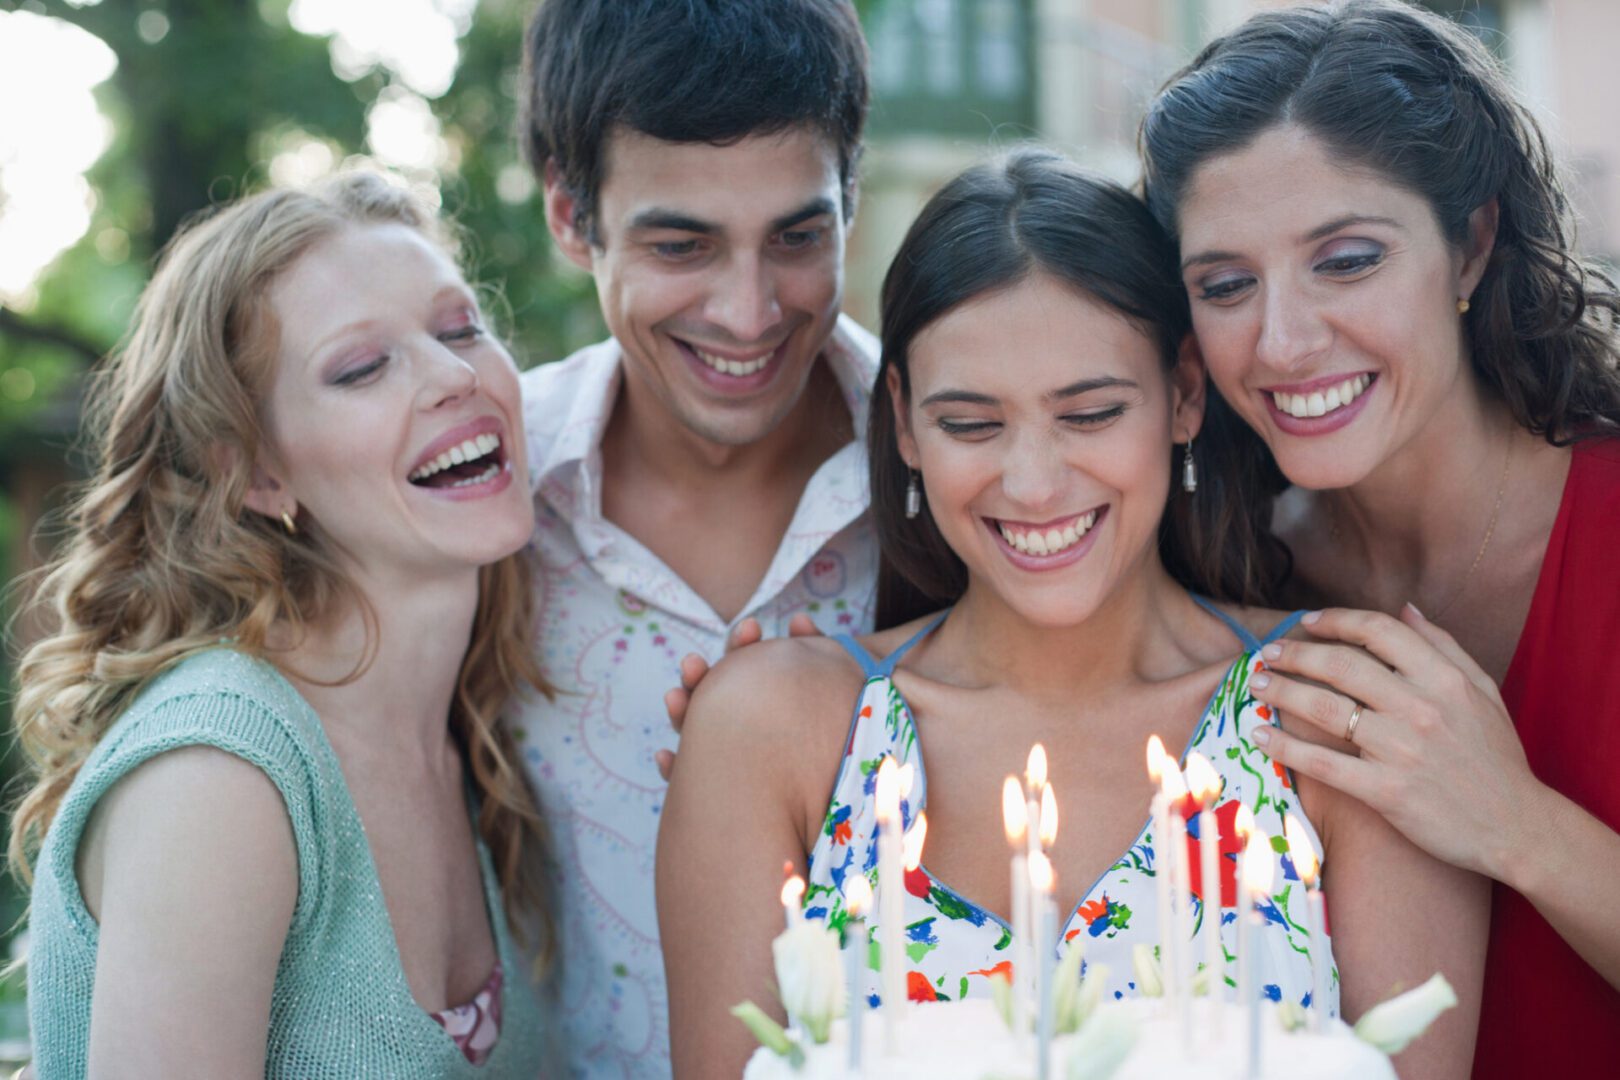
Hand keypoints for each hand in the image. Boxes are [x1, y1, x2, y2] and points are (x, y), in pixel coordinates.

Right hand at [656, 613, 820, 780]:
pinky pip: (691, 781)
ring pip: (695, 732)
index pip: (748, 664)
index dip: (743, 645)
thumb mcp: (831, 689)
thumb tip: (800, 621)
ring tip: (674, 698)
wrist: (836, 809)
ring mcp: (729, 755)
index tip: (750, 629)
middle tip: (693, 664)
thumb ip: (815, 652)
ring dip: (681, 712)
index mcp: (765, 693)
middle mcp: (744, 722)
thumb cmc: (833, 737)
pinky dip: (674, 768)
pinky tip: (666, 758)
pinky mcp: (722, 792)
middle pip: (714, 695)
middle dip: (699, 675)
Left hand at [1247, 604, 1539, 878]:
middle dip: (1295, 654)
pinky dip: (1286, 746)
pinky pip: (1323, 762)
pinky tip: (1259, 735)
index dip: (1336, 620)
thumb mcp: (1483, 691)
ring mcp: (1401, 750)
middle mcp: (1420, 708)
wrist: (1517, 827)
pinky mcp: (1386, 791)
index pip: (1378, 630)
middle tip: (1267, 654)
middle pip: (1340, 665)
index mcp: (1444, 678)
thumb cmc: (1497, 758)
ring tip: (1255, 684)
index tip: (1307, 621)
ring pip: (1324, 708)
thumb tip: (1406, 608)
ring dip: (1280, 691)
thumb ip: (1443, 646)